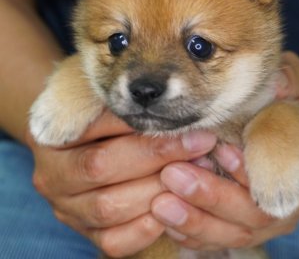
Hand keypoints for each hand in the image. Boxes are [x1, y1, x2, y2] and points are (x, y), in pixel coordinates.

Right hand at [27, 110, 216, 257]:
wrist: (81, 149)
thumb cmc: (101, 120)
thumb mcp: (107, 102)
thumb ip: (129, 106)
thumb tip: (175, 109)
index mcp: (54, 135)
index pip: (102, 127)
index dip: (147, 126)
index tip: (191, 125)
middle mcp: (53, 175)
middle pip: (102, 167)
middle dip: (158, 157)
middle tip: (200, 147)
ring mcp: (67, 208)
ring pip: (109, 207)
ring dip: (158, 191)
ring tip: (194, 175)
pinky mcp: (85, 233)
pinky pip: (112, 241)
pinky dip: (145, 228)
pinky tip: (171, 207)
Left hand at [151, 51, 298, 250]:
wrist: (287, 124)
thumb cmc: (286, 100)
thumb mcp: (293, 80)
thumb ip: (289, 79)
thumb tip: (278, 83)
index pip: (283, 177)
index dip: (249, 170)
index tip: (218, 152)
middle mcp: (293, 199)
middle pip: (255, 213)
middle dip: (212, 196)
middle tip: (173, 176)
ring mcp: (270, 218)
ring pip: (236, 232)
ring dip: (197, 220)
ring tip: (161, 204)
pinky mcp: (246, 225)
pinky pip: (222, 239)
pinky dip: (195, 233)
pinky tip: (168, 221)